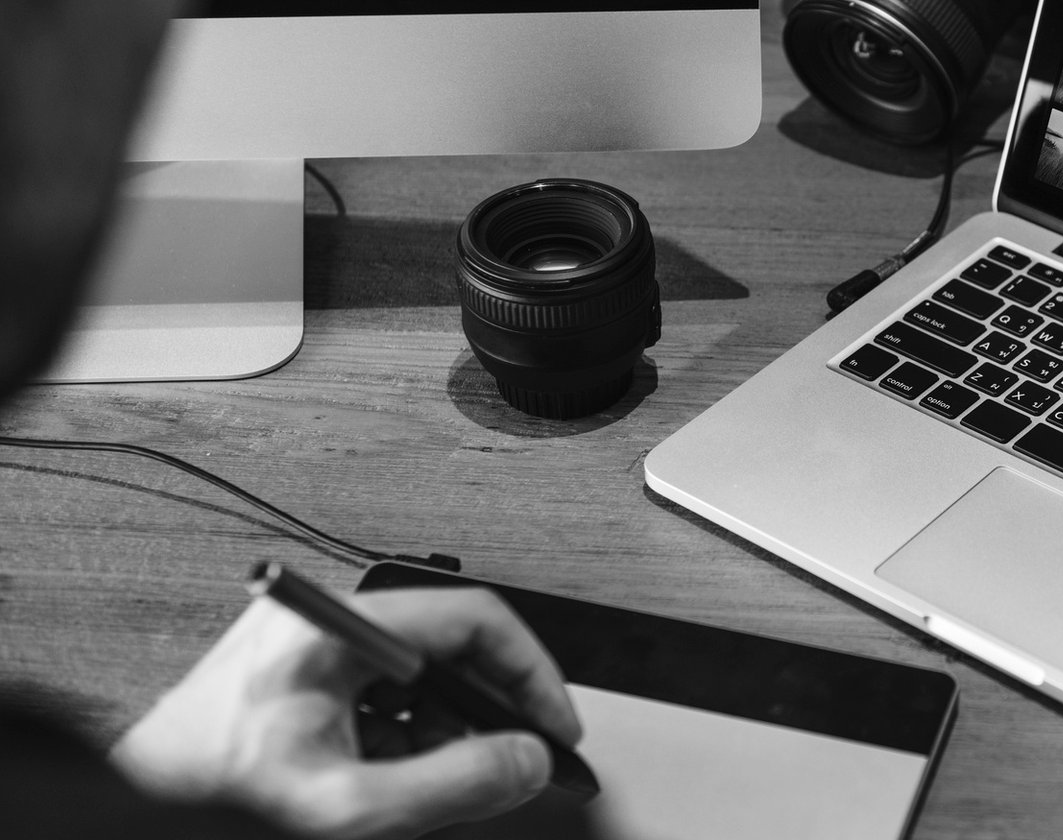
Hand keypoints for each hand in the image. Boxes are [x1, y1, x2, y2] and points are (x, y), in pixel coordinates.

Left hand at [111, 586, 581, 839]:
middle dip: (490, 711)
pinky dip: (410, 738)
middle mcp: (316, 624)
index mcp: (330, 629)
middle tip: (517, 760)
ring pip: (418, 674)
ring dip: (450, 730)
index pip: (470, 617)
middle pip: (447, 645)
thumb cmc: (213, 803)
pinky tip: (404, 782)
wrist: (134, 822)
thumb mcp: (354, 809)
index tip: (554, 725)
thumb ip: (456, 783)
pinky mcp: (292, 680)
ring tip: (452, 784)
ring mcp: (302, 649)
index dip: (529, 673)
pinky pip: (381, 695)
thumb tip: (526, 761)